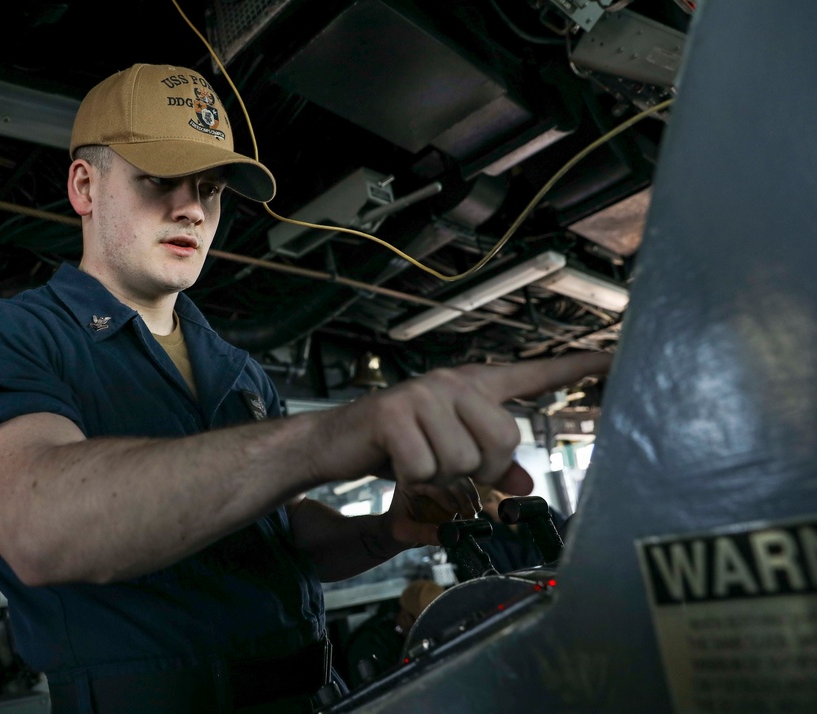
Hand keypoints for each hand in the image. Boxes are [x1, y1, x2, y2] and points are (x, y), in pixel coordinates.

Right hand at [309, 351, 611, 495]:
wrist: (336, 442)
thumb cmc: (398, 447)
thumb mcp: (448, 455)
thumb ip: (489, 467)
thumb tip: (524, 489)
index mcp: (472, 387)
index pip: (533, 374)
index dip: (576, 367)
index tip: (617, 357)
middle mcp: (452, 383)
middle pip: (503, 439)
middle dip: (480, 470)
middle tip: (451, 469)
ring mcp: (423, 394)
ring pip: (464, 461)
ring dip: (441, 479)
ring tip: (418, 463)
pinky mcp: (394, 413)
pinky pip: (426, 468)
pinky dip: (413, 482)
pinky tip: (398, 466)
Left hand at [382, 478, 480, 547]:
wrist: (400, 529)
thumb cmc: (396, 528)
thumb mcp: (404, 532)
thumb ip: (423, 533)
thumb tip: (448, 535)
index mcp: (409, 479)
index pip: (429, 479)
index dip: (444, 494)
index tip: (454, 511)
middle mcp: (425, 475)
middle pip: (448, 475)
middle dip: (461, 494)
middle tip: (469, 512)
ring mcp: (439, 481)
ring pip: (460, 478)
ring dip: (470, 495)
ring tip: (473, 513)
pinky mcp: (450, 489)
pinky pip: (465, 486)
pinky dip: (472, 497)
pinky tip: (475, 510)